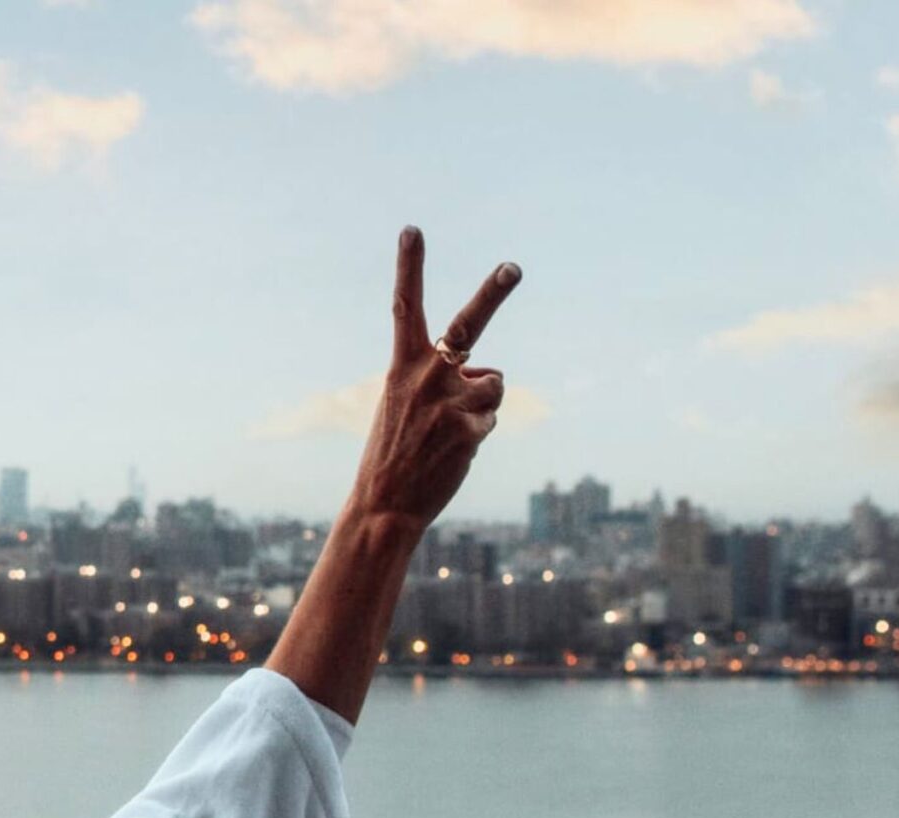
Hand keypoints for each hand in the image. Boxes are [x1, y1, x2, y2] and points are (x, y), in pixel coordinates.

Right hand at [347, 227, 520, 529]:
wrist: (384, 505)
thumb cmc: (393, 455)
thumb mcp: (402, 407)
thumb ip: (440, 381)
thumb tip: (489, 379)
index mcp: (402, 367)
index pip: (405, 308)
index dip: (410, 267)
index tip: (412, 230)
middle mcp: (426, 377)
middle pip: (467, 325)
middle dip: (493, 292)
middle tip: (513, 268)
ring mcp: (449, 402)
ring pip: (493, 385)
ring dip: (480, 406)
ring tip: (449, 433)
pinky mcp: (470, 429)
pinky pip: (491, 419)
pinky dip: (478, 434)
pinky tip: (452, 452)